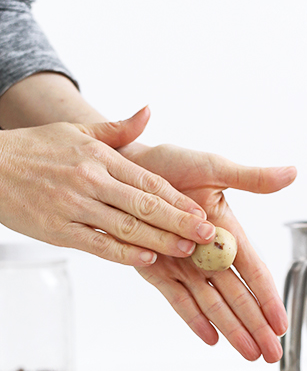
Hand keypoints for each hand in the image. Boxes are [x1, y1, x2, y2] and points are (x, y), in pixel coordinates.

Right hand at [0, 108, 217, 265]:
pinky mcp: (58, 229)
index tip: (201, 212)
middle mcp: (90, 180)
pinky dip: (123, 253)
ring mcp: (74, 205)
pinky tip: (146, 259)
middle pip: (144, 205)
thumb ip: (118, 130)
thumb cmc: (36, 150)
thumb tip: (149, 112)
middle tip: (207, 235)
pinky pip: (97, 244)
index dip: (178, 199)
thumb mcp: (77, 132)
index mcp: (99, 157)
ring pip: (126, 227)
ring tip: (186, 250)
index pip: (148, 180)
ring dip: (160, 240)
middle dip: (180, 222)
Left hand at [121, 142, 296, 361]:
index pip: (254, 271)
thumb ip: (252, 178)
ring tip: (249, 353)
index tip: (282, 323)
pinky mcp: (157, 269)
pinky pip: (178, 298)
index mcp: (226, 231)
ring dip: (232, 329)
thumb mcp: (214, 167)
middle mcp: (207, 253)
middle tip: (272, 354)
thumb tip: (291, 173)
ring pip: (212, 303)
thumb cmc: (171, 162)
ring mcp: (183, 264)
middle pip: (237, 296)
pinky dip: (194, 318)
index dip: (269, 298)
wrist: (128, 164)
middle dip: (256, 326)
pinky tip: (212, 337)